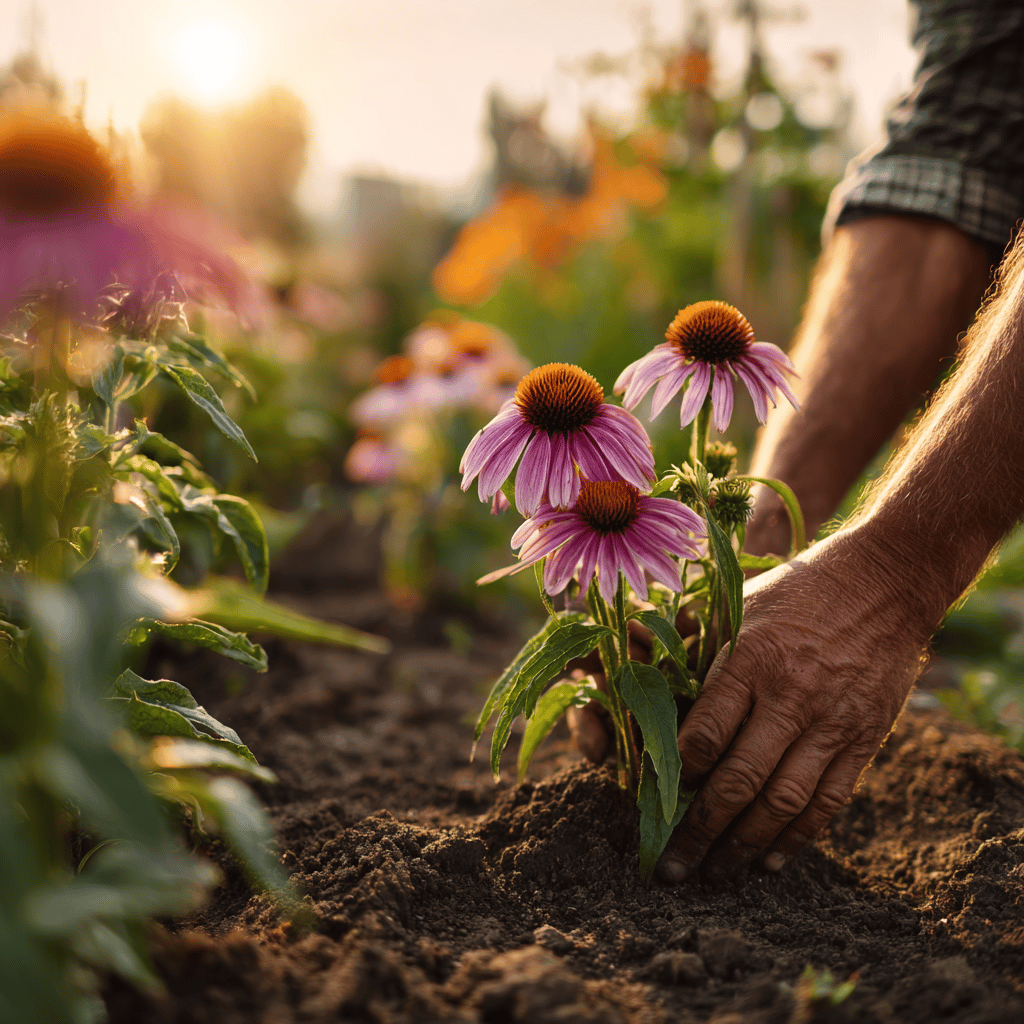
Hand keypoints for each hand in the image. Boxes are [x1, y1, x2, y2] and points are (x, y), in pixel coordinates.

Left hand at [658, 523, 936, 882]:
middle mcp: (789, 695)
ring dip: (743, 846)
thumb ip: (689, 647)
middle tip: (672, 869)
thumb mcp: (735, 606)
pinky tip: (768, 861)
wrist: (882, 583)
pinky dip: (796, 838)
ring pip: (782, 802)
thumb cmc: (791, 594)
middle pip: (738, 780)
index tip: (652, 802)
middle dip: (699, 832)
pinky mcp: (863, 739)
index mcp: (748, 658)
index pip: (704, 734)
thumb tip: (633, 676)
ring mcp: (830, 721)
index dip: (675, 777)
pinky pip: (828, 801)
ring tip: (715, 875)